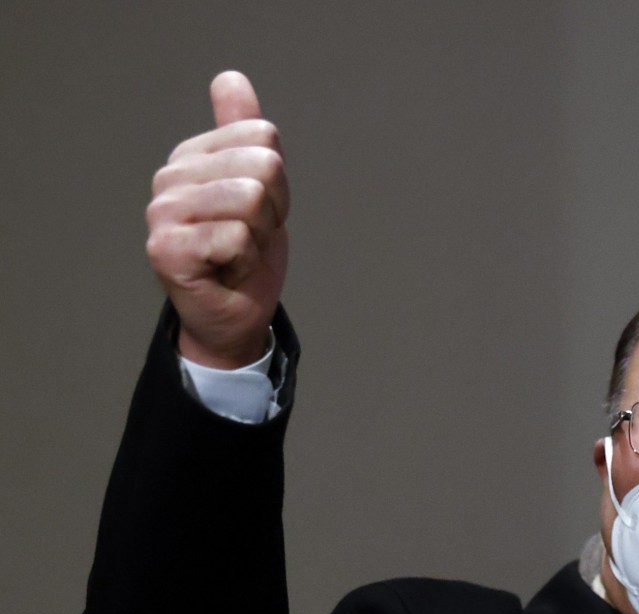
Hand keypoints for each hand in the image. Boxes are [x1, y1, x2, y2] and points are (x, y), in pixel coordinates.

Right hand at [146, 71, 288, 367]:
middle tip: (250, 237)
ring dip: (260, 237)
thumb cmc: (246, 254)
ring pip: (252, 199)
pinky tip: (226, 271)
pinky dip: (245, 261)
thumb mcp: (258, 185)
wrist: (234, 315)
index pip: (263, 136)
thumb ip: (242, 132)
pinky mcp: (166, 249)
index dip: (279, 181)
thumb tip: (229, 77)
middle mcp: (169, 178)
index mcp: (192, 156)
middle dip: (273, 210)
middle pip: (263, 165)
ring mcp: (163, 213)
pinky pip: (236, 237)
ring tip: (239, 253)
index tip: (259, 212)